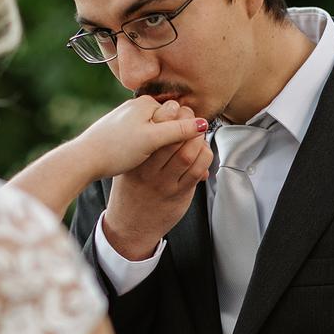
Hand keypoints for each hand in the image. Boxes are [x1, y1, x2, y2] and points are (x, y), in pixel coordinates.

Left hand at [75, 97, 207, 180]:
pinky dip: (149, 150)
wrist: (83, 159)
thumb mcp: (152, 139)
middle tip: (176, 160)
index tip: (187, 151)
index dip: (185, 133)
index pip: (178, 114)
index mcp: (146, 103)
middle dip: (175, 140)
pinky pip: (143, 140)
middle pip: (168, 123)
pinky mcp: (120, 133)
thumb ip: (179, 131)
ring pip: (155, 133)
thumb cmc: (116, 148)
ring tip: (161, 163)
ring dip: (163, 147)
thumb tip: (203, 124)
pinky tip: (146, 162)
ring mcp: (127, 120)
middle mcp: (136, 107)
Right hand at [103, 103, 213, 260]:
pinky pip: (197, 170)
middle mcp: (147, 170)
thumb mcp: (128, 165)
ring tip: (198, 132)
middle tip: (191, 116)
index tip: (176, 107)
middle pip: (172, 138)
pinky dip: (204, 156)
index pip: (153, 128)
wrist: (129, 226)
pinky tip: (202, 151)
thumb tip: (169, 116)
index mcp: (134, 158)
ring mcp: (164, 184)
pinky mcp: (178, 194)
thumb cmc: (131, 190)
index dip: (169, 112)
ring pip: (187, 153)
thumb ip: (145, 145)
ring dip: (198, 139)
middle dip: (187, 121)